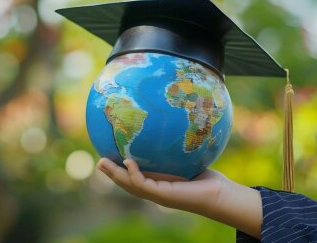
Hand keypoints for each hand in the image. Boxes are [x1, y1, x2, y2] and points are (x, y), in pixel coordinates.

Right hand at [97, 158, 261, 238]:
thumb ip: (177, 146)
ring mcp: (157, 194)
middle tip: (97, 162)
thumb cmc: (207, 175)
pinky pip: (143, 184)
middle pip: (126, 182)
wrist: (219, 194)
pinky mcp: (163, 195)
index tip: (108, 155)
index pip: (133, 177)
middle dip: (111, 173)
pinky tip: (127, 162)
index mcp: (157, 183)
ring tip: (102, 163)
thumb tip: (173, 121)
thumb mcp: (187, 158)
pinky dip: (133, 174)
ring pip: (129, 185)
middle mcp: (154, 190)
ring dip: (114, 175)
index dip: (119, 169)